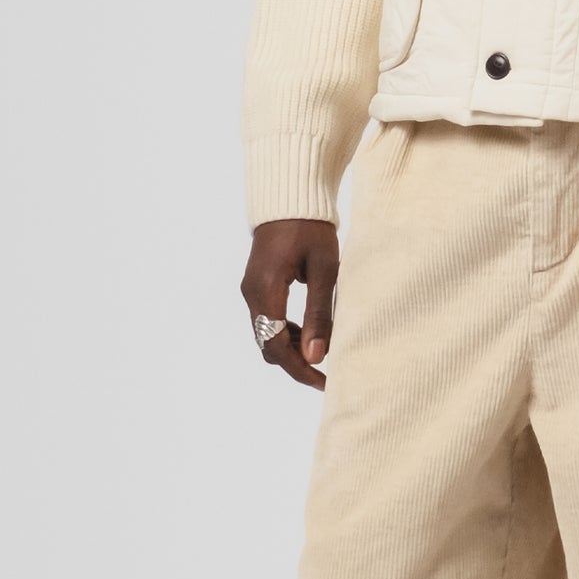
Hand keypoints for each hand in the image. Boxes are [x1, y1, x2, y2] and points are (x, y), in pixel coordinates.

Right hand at [240, 218, 339, 389]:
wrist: (291, 196)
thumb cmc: (311, 228)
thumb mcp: (323, 268)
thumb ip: (319, 313)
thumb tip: (317, 358)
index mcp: (265, 291)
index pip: (278, 347)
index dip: (300, 369)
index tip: (325, 383)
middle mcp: (251, 294)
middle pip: (269, 346)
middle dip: (296, 362)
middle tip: (328, 369)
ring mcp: (251, 290)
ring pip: (267, 335)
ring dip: (291, 347)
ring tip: (323, 347)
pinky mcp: (256, 285)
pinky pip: (267, 320)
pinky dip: (286, 332)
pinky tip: (309, 329)